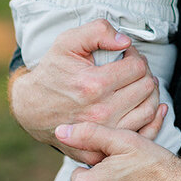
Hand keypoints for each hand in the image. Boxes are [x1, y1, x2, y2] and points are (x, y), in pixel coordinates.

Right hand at [8, 19, 161, 163]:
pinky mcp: (101, 148)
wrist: (30, 107)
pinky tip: (145, 104)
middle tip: (134, 68)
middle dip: (144, 73)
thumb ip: (97, 32)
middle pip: (146, 88)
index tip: (127, 54)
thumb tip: (125, 41)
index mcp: (94, 84)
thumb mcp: (67, 42)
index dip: (136, 56)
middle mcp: (100, 112)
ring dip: (150, 93)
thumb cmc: (53, 71)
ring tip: (140, 84)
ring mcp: (102, 133)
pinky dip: (150, 120)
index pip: (137, 67)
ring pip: (148, 110)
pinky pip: (139, 134)